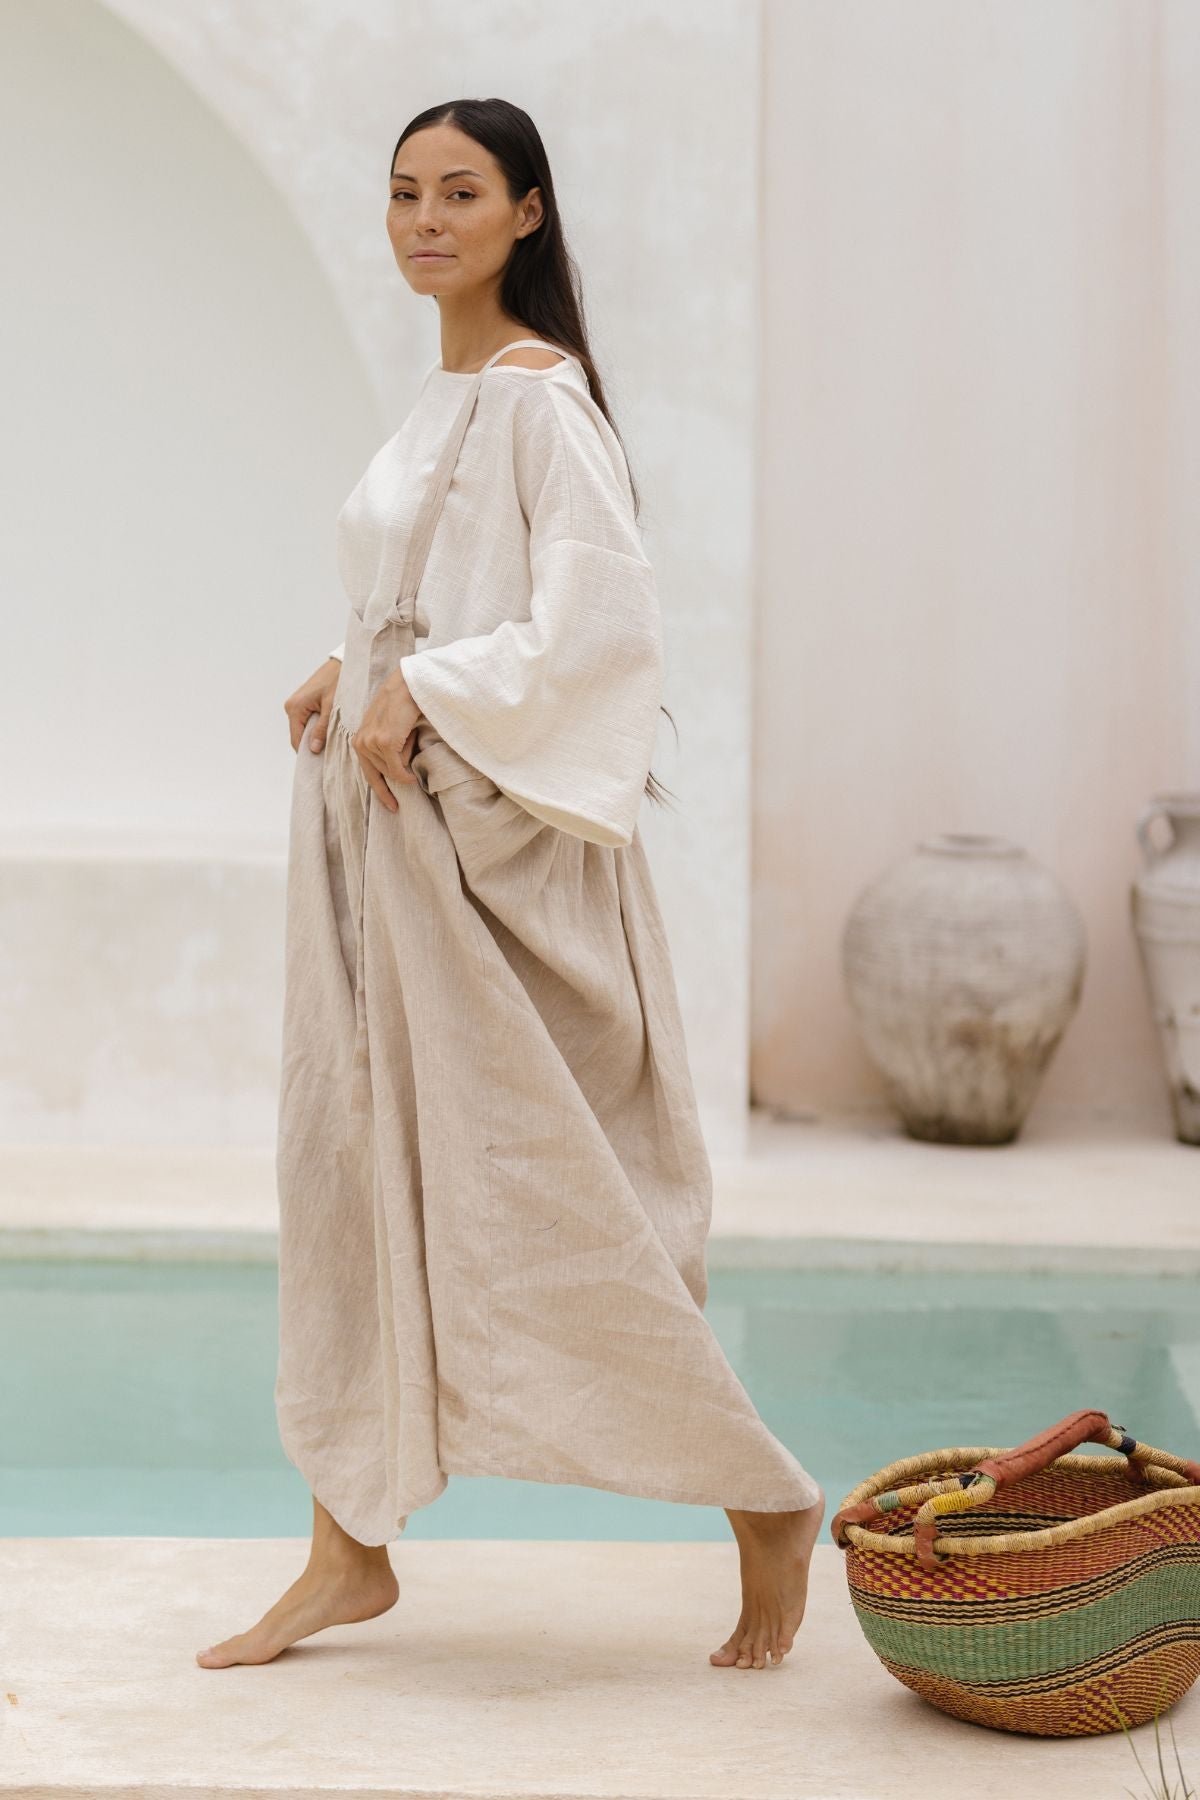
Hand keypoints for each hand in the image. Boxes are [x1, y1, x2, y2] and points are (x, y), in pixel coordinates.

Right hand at [284, 656, 341, 753]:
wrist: (342, 663)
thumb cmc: (338, 680)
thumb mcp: (333, 707)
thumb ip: (322, 729)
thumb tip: (313, 749)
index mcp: (295, 708)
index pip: (296, 740)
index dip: (307, 753)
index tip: (321, 762)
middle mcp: (292, 707)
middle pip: (299, 736)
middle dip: (312, 745)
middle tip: (330, 754)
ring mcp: (296, 705)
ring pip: (304, 730)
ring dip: (315, 737)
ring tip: (331, 742)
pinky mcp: (303, 703)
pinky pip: (307, 722)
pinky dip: (317, 729)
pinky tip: (329, 731)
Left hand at [351, 670, 420, 811]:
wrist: (408, 685)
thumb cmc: (402, 705)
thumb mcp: (388, 729)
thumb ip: (386, 749)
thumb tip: (397, 773)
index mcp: (359, 740)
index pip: (367, 772)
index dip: (380, 791)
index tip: (391, 806)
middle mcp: (360, 742)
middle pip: (380, 775)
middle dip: (394, 778)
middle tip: (402, 789)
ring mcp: (371, 743)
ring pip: (391, 771)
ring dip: (405, 763)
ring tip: (410, 740)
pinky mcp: (385, 742)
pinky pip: (397, 769)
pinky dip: (406, 774)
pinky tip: (412, 774)